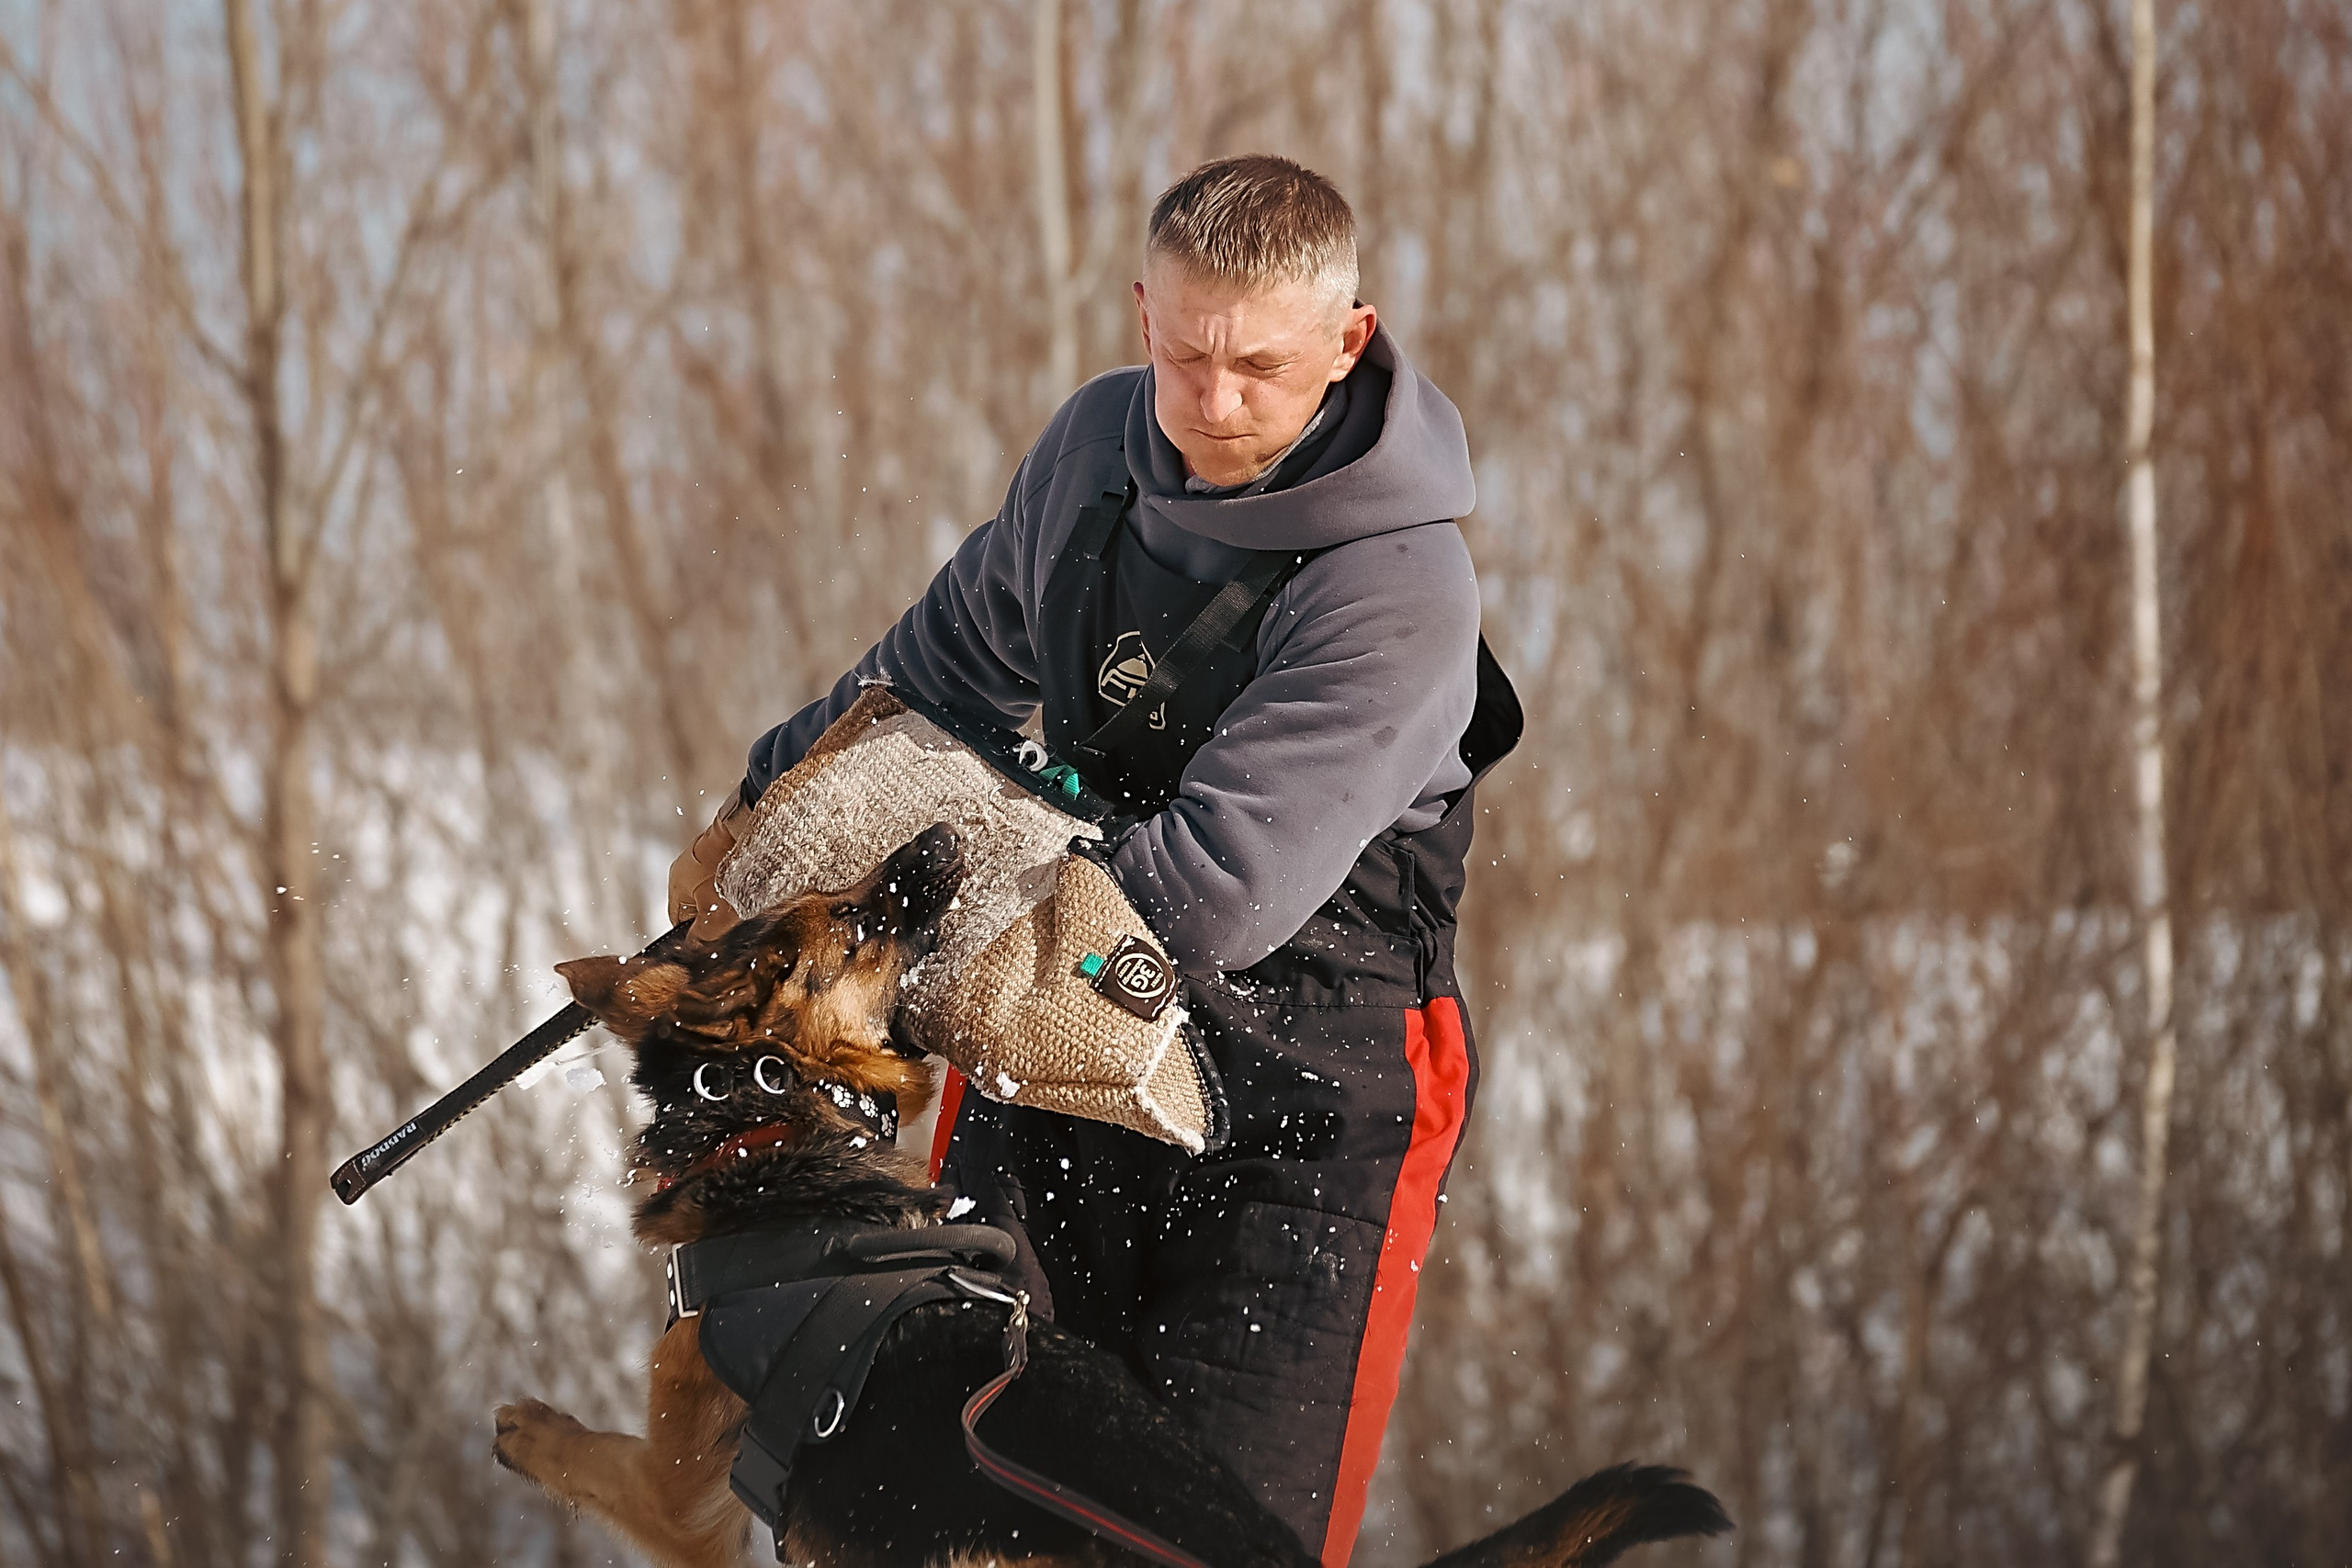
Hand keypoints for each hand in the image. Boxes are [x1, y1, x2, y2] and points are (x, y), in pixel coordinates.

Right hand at [668, 790, 752, 938]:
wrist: (748, 828)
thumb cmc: (728, 874)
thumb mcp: (715, 914)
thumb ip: (702, 936)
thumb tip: (694, 948)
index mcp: (676, 886)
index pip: (679, 922)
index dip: (694, 935)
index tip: (712, 942)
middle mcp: (685, 869)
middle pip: (697, 904)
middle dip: (714, 916)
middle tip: (733, 925)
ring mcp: (705, 855)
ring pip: (714, 889)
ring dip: (729, 898)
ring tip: (747, 905)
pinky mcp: (725, 846)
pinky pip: (728, 872)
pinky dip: (739, 882)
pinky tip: (754, 887)